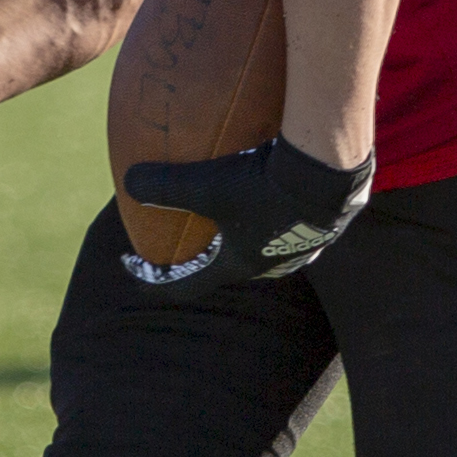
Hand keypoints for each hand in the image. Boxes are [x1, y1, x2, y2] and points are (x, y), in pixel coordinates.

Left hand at [115, 138, 369, 292]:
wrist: (328, 171)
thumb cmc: (264, 185)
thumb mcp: (206, 185)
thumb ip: (164, 187)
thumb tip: (128, 182)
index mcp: (239, 265)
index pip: (188, 286)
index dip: (156, 281)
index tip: (133, 266)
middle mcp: (271, 264)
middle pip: (227, 266)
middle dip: (203, 255)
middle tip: (184, 236)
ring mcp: (300, 246)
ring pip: (261, 245)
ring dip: (239, 232)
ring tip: (228, 209)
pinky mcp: (321, 223)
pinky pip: (286, 222)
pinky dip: (269, 210)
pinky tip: (269, 185)